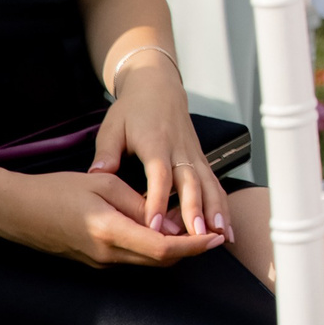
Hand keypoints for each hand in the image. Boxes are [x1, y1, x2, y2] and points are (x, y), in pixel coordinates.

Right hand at [0, 165, 225, 266]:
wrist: (17, 210)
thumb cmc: (58, 190)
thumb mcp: (104, 184)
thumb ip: (139, 203)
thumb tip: (170, 220)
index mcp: (110, 232)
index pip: (163, 248)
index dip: (195, 245)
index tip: (217, 237)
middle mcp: (106, 254)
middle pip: (160, 260)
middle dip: (190, 248)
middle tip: (210, 228)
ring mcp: (99, 261)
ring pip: (147, 261)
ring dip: (172, 247)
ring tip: (187, 224)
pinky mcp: (94, 260)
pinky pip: (132, 258)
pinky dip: (152, 247)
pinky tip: (158, 227)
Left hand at [91, 55, 226, 248]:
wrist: (159, 88)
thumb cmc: (132, 110)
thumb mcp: (112, 127)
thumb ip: (106, 152)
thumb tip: (97, 175)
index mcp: (156, 143)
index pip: (159, 176)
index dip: (157, 201)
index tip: (154, 226)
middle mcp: (180, 151)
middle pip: (191, 183)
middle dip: (195, 211)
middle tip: (198, 236)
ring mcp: (194, 155)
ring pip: (209, 185)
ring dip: (216, 211)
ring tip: (222, 235)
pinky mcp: (201, 160)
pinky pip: (214, 184)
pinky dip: (222, 206)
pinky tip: (226, 226)